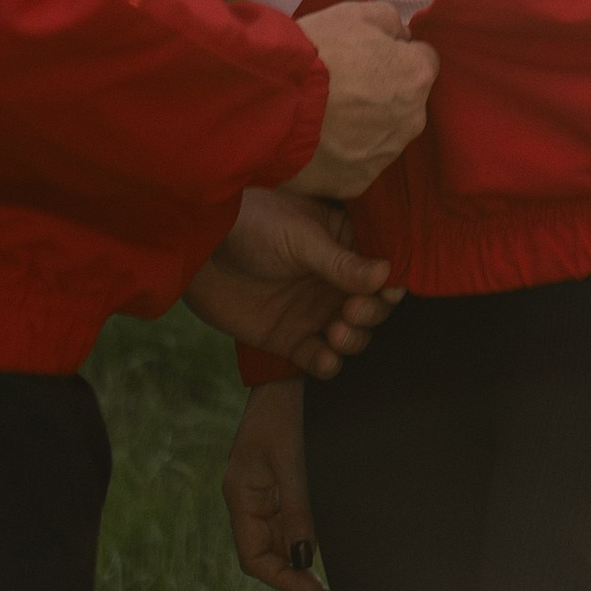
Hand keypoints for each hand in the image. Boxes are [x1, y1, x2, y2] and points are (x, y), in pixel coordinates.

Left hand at [182, 185, 395, 377]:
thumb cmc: (252, 226)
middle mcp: (336, 281)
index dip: (391, 283)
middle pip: (374, 307)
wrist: (199, 250)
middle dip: (371, 312)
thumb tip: (387, 274)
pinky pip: (319, 359)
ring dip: (353, 339)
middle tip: (351, 309)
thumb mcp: (300, 238)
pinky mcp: (291, 339)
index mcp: (345, 245)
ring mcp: (315, 311)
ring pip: (353, 336)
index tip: (390, 290)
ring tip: (336, 331)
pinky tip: (323, 357)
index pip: (383, 269)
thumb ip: (340, 261)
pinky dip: (326, 364)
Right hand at [222, 379, 321, 590]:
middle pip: (265, 552)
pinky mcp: (277, 482)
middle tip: (322, 585)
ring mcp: (261, 492)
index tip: (311, 588)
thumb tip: (302, 559)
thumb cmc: (284, 413)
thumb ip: (296, 511)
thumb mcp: (292, 462)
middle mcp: (247, 500)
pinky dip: (303, 533)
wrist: (286, 374)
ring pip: (277, 539)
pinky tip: (322, 539)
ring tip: (326, 567)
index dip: (280, 578)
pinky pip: (287, 519)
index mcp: (241, 496)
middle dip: (291, 570)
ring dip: (298, 554)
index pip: (253, 557)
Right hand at [289, 0, 437, 197]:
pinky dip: (343, 155)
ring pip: (383, 137)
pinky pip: (357, 164)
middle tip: (345, 87)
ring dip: (365, 127)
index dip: (395, 56)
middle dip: (384, 95)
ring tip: (326, 117)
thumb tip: (400, 39)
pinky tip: (318, 142)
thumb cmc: (318, 52)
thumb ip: (390, 24)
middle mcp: (412, 121)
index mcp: (417, 78)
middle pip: (405, 103)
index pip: (422, 62)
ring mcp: (385, 156)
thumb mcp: (357, 14)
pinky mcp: (357, 183)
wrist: (274, 104)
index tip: (368, 57)